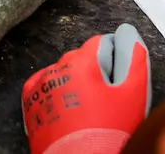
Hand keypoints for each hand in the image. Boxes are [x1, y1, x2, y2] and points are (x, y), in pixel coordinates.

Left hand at [22, 23, 150, 153]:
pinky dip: (56, 92)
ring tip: (88, 108)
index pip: (102, 42)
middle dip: (95, 70)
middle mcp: (58, 68)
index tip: (118, 79)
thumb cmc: (109, 131)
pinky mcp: (30, 104)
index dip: (115, 58)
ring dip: (75, 81)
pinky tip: (67, 107)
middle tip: (106, 97)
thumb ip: (134, 57)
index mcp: (82, 61)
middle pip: (82, 57)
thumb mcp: (133, 93)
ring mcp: (41, 86)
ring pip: (64, 72)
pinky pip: (44, 87)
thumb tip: (129, 33)